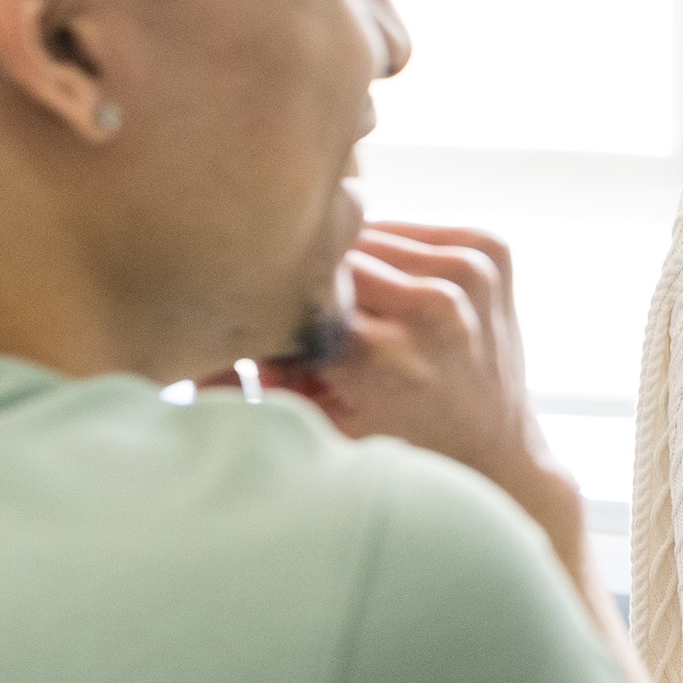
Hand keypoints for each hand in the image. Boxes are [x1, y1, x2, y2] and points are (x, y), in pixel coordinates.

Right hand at [260, 223, 581, 559]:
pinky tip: (397, 294)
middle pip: (331, 259)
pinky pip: (410, 227)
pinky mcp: (489, 252)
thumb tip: (188, 345)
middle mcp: (431, 310)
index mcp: (380, 358)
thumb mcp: (314, 427)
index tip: (271, 322)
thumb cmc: (395, 448)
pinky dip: (395, 252)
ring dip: (353, 264)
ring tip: (361, 313)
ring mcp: (468, 276)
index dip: (276, 307)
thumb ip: (258, 379)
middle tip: (317, 321)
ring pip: (368, 235)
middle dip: (313, 284)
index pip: (293, 294)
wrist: (494, 454)